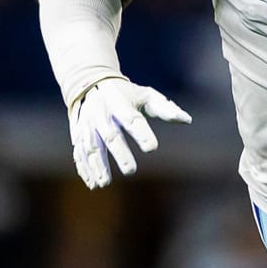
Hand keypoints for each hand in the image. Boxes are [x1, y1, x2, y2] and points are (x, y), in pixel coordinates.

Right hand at [68, 77, 191, 188]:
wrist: (90, 84)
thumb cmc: (125, 94)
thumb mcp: (146, 95)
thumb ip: (165, 108)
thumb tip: (187, 120)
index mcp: (120, 103)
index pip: (132, 119)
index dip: (142, 133)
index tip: (152, 148)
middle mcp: (102, 115)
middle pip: (110, 136)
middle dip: (119, 153)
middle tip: (131, 171)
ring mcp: (87, 126)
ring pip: (91, 147)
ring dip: (97, 165)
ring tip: (105, 182)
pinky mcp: (79, 135)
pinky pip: (78, 153)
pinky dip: (84, 168)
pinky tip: (93, 183)